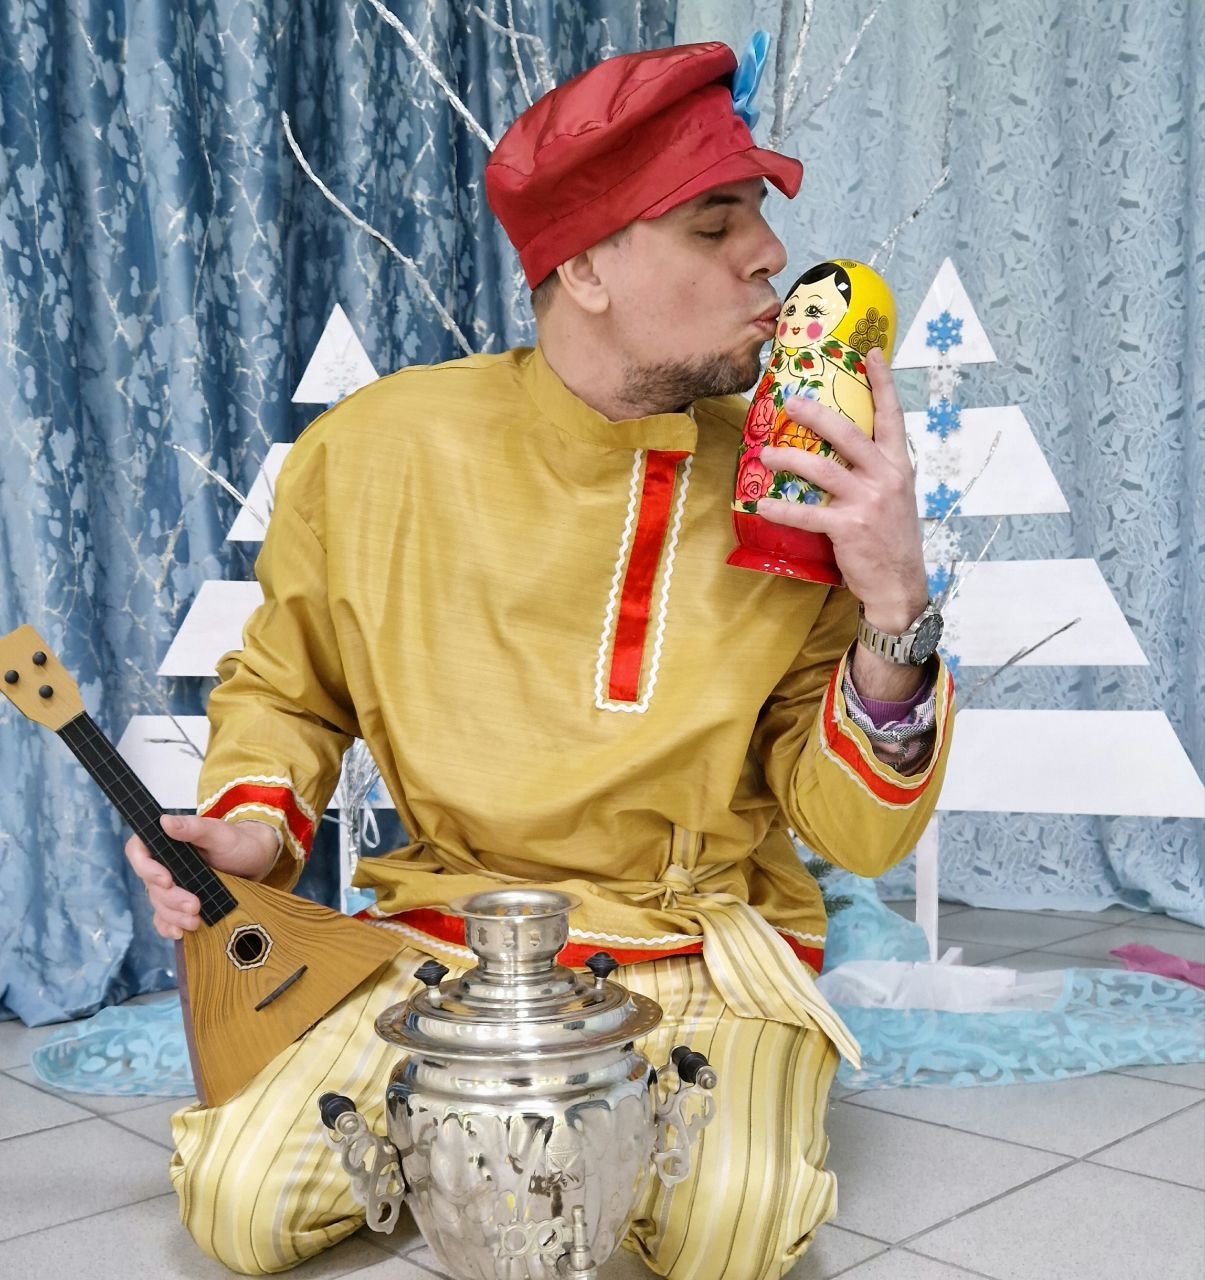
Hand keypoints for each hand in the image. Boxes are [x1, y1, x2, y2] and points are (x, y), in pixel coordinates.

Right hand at [125, 815, 279, 939]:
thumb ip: (193, 827)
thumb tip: (164, 821)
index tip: (166, 880)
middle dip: (171, 899)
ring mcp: (171, 885)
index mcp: (166, 842)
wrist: (254, 861)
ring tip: (196, 921)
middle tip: (194, 905)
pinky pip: (165, 918)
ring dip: (173, 916)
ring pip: (159, 904)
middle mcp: (163, 864)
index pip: (138, 852)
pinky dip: (169, 927)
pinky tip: (180, 933)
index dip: (145, 868)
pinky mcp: (179, 903)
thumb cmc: (236, 842)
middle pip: (151, 885)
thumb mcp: (219, 833)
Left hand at [756, 348, 927, 631]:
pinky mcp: (848, 527)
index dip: (882, 383)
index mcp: (898, 465)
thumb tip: (843, 448)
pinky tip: (762, 505)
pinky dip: (782, 509)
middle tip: (790, 403)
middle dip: (816, 415)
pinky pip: (807, 513)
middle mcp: (886, 477)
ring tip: (765, 455)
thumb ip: (874, 469)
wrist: (900, 584)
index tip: (870, 353)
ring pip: (822, 469)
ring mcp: (868, 502)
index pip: (892, 416)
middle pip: (848, 434)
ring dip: (789, 459)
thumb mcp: (894, 496)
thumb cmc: (891, 538)